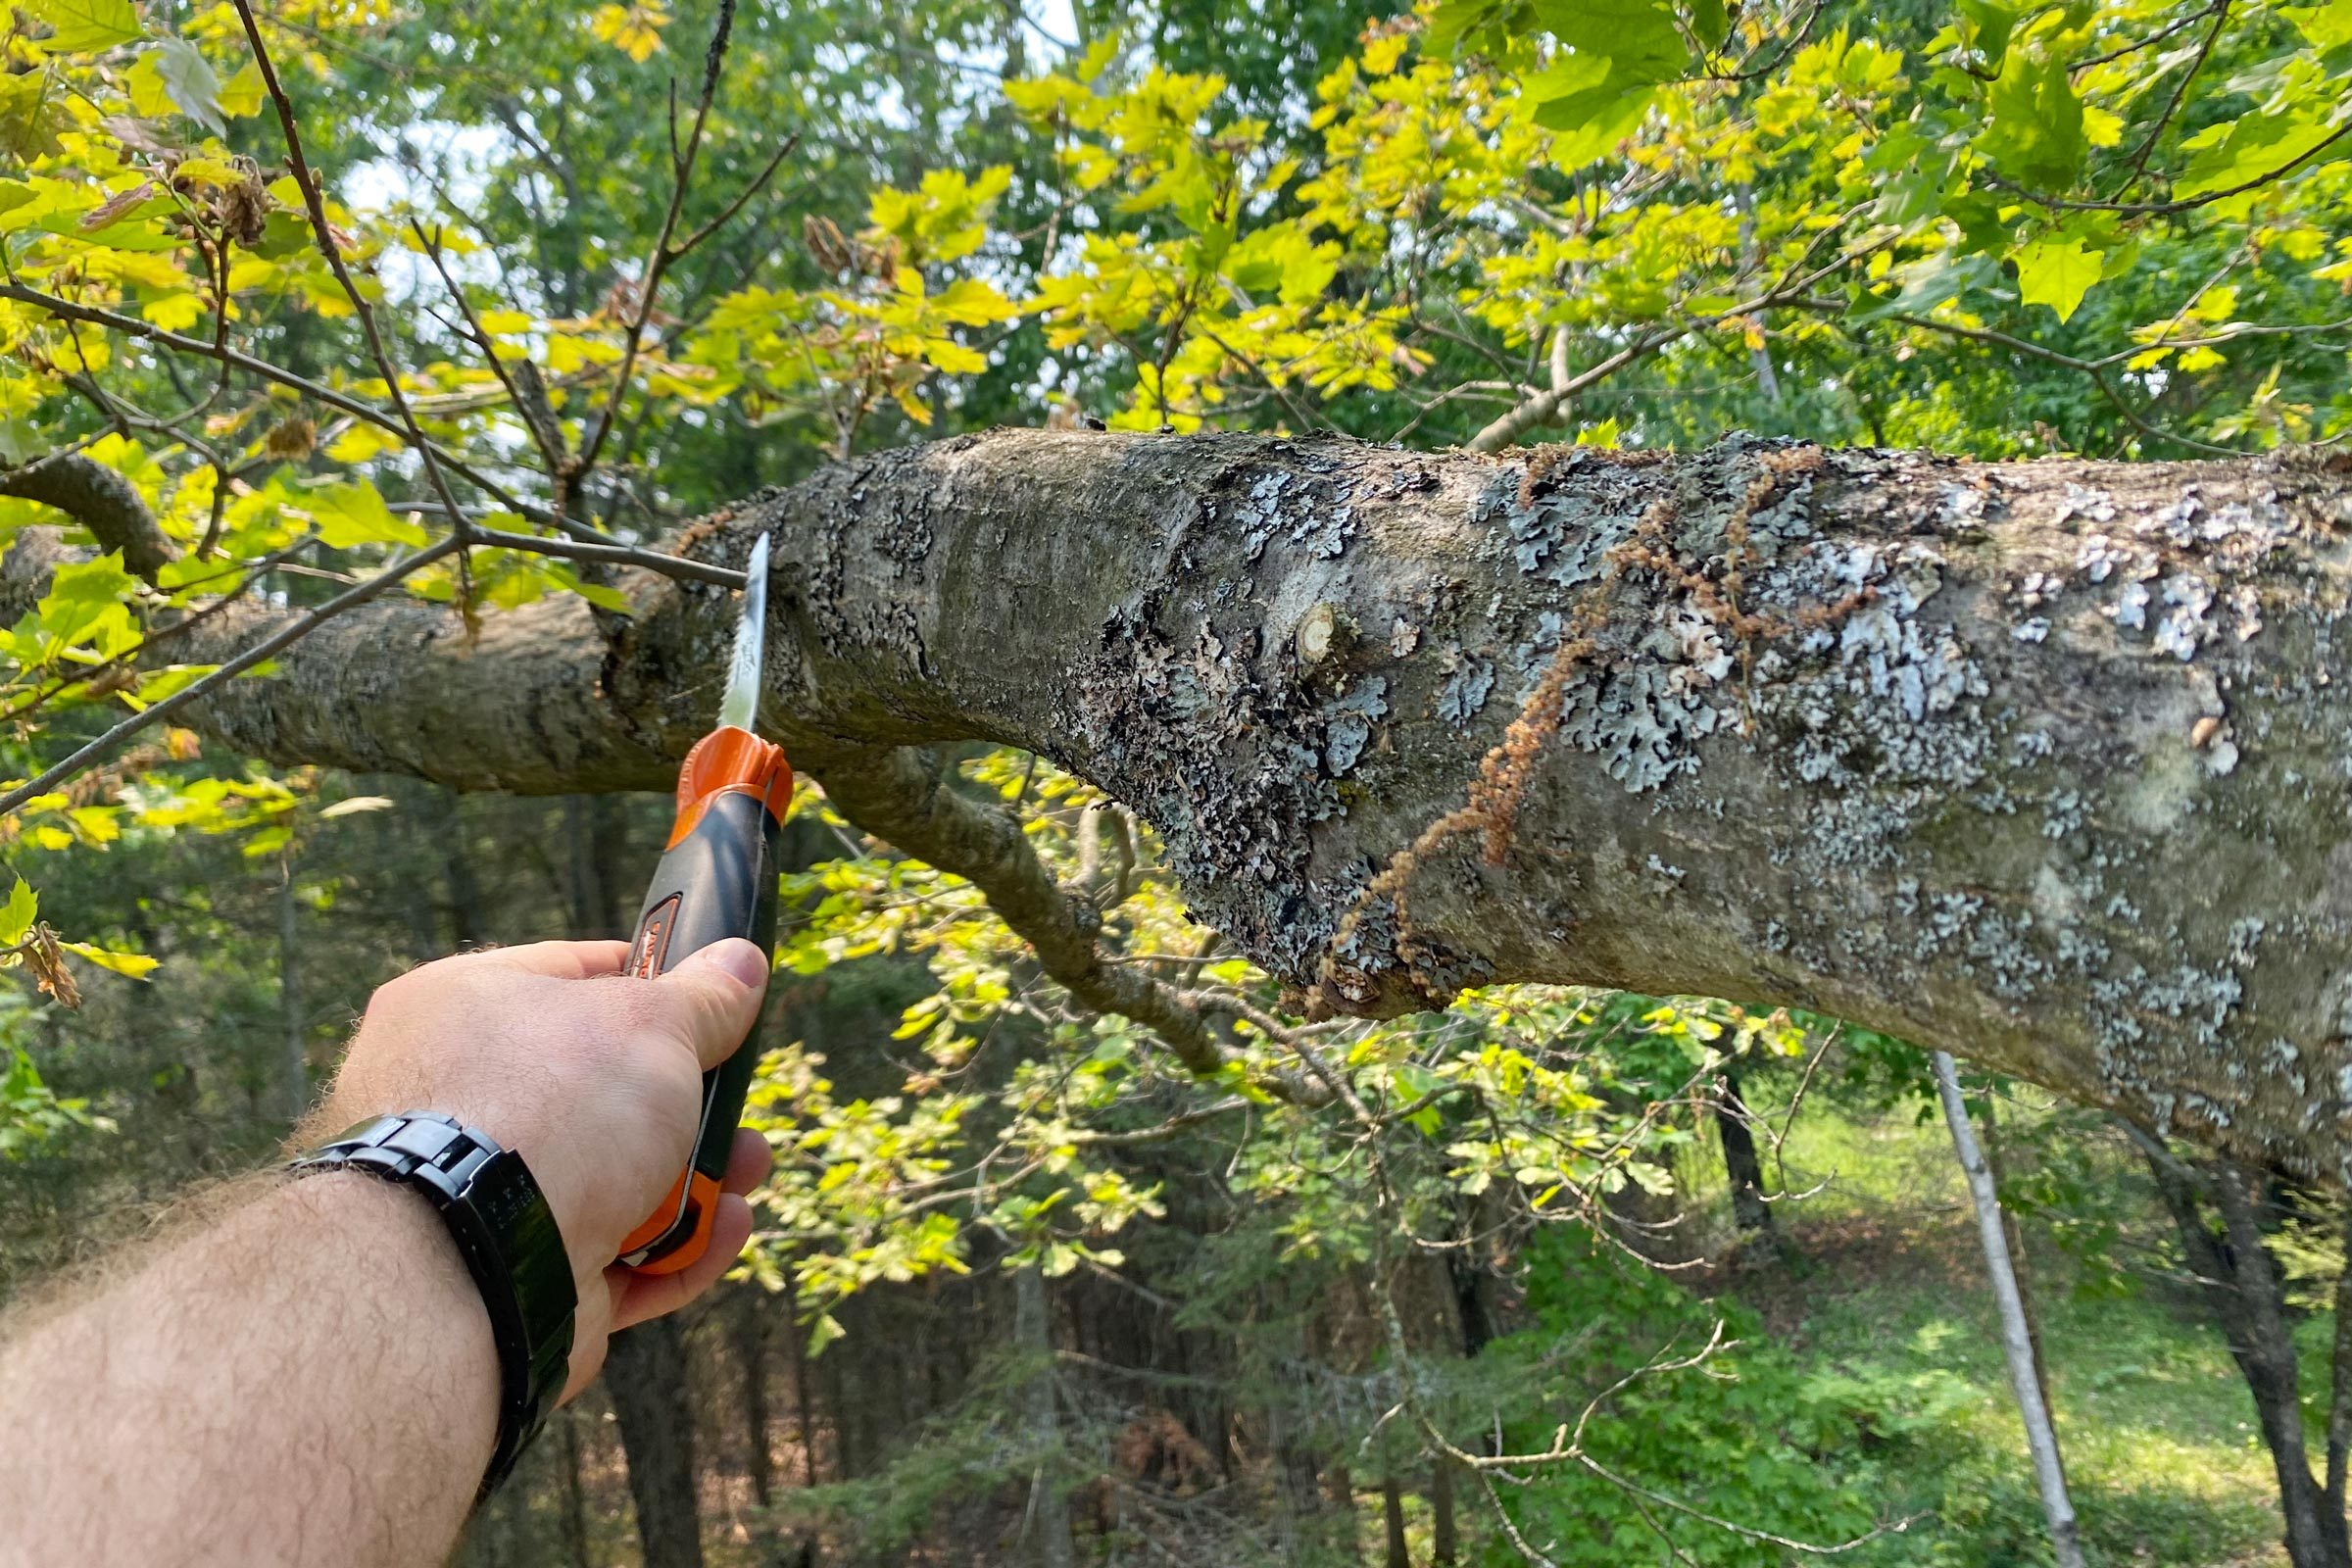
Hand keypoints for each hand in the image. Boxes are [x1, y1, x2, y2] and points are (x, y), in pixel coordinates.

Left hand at [317, 937, 774, 1394]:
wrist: (470, 1264)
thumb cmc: (548, 1110)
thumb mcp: (652, 1024)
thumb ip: (704, 997)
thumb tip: (741, 962)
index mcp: (463, 1007)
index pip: (570, 975)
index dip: (651, 982)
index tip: (711, 1000)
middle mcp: (458, 1098)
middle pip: (601, 1089)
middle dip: (690, 1102)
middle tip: (739, 1102)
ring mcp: (481, 1195)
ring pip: (613, 1178)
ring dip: (697, 1178)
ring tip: (749, 1172)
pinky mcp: (512, 1277)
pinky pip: (609, 1254)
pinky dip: (673, 1247)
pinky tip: (726, 1229)